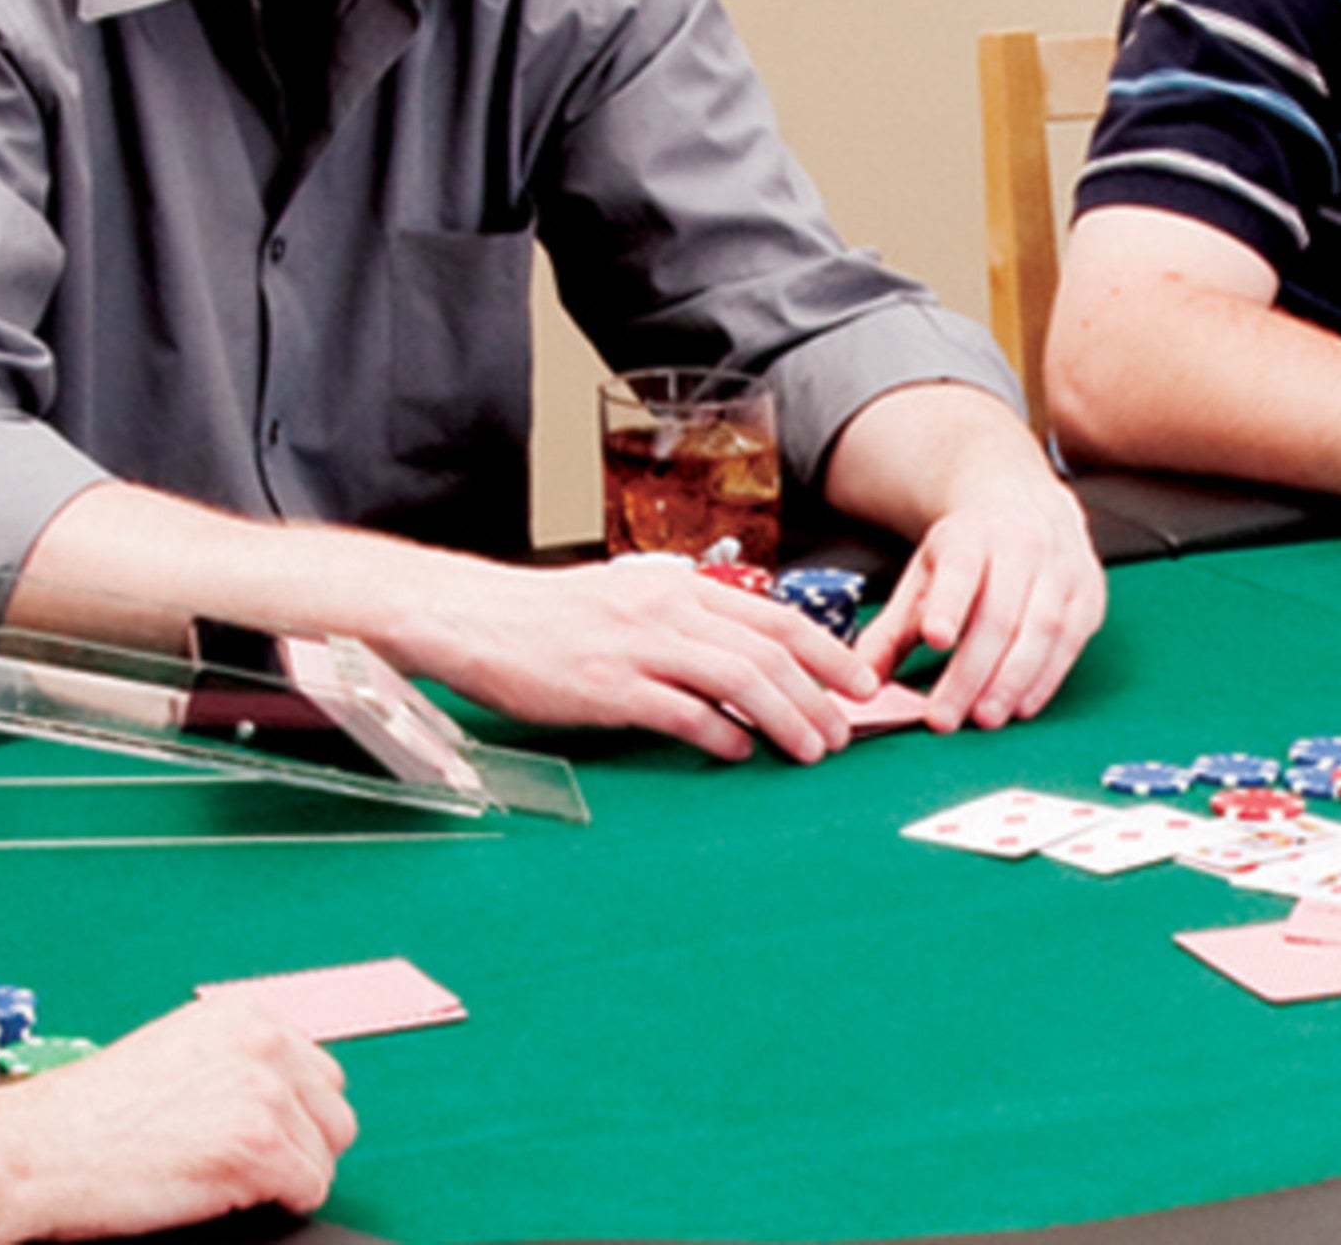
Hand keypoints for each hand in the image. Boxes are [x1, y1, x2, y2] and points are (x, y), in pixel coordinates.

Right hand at [0, 994, 353, 1237]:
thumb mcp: (176, 1059)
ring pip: (325, 1156)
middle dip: (299, 1146)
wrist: (39, 1149)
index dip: (290, 1116)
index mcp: (244, 1016)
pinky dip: (275, 1204)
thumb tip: (291, 1100)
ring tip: (218, 1177)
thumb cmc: (91, 1116)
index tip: (248, 1135)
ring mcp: (264, 1092)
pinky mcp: (260, 1144)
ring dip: (284, 1177)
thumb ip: (236, 1065)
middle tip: (237, 1164)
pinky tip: (218, 1193)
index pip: (318, 1074)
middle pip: (335, 1114)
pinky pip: (309, 1191)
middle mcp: (263, 1042)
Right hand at [369, 558, 872, 762]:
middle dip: (819, 696)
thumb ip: (688, 621)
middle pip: (770, 652)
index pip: (776, 616)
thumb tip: (746, 655)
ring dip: (786, 719)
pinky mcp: (611, 687)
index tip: (861, 681)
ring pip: (741, 681)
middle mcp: (669, 610)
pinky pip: (684, 713)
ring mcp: (641, 648)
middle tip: (844, 733)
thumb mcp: (631, 599)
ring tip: (809, 749)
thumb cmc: (554, 618)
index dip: (828, 652)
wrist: (479, 620)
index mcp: (679, 587)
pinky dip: (721, 735)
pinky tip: (739, 753)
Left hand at [864, 484, 1109, 727]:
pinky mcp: (1087, 595)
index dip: (949, 604)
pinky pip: (1070, 642)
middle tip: (945, 717)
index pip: (961, 570)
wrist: (1026, 507)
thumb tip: (859, 682)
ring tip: (985, 718)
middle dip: (972, 672)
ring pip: (1041, 630)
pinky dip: (1046, 679)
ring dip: (1012, 681)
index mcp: (971, 535)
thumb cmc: (969, 553)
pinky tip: (1022, 706)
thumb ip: (891, 631)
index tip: (934, 639)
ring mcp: (1061, 569)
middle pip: (999, 615)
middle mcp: (1022, 547)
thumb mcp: (924, 577)